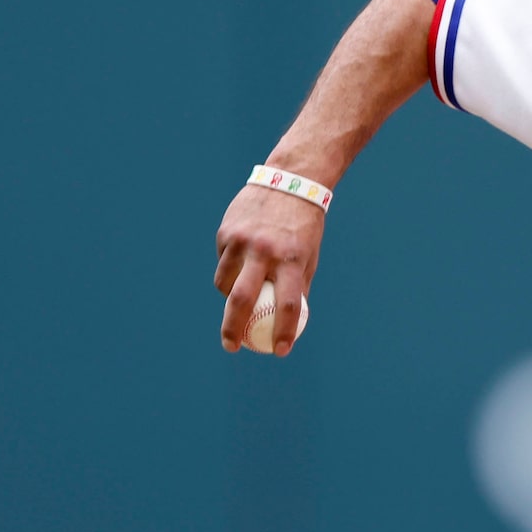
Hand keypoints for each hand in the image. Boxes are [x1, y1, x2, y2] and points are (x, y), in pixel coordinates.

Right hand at [214, 181, 325, 354]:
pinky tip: (240, 259)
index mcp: (291, 260)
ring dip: (229, 297)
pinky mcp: (226, 231)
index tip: (280, 351)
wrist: (289, 181)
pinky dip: (229, 269)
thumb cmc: (303, 226)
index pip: (287, 304)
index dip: (284, 332)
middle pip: (241, 300)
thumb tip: (287, 322)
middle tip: (232, 347)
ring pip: (225, 282)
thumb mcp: (307, 256)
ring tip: (239, 296)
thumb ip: (296, 286)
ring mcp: (241, 240)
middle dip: (232, 329)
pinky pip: (223, 262)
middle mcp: (264, 251)